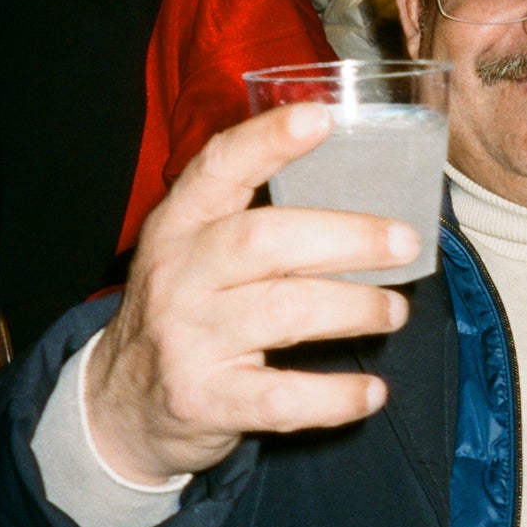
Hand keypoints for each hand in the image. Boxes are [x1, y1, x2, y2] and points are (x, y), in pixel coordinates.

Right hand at [86, 104, 420, 483]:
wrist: (121, 408)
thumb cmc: (187, 313)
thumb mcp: (194, 254)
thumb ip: (253, 219)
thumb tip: (363, 187)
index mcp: (178, 226)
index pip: (217, 168)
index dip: (267, 141)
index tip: (321, 118)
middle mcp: (177, 276)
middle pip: (263, 241)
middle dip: (346, 237)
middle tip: (405, 242)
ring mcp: (187, 341)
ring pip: (282, 313)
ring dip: (354, 309)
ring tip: (394, 311)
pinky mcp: (204, 401)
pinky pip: (281, 398)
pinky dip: (335, 396)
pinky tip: (372, 391)